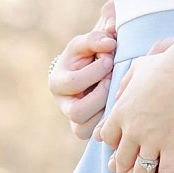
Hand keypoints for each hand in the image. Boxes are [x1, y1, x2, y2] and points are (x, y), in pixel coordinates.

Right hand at [48, 0, 116, 138]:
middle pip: (77, 112)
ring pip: (86, 128)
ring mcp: (73, 119)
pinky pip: (94, 135)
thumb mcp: (88, 42)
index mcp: (57, 81)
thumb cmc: (88, 54)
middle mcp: (62, 103)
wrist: (90, 69)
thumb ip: (97, 37)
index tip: (108, 58)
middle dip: (100, 95)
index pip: (73, 83)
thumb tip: (110, 40)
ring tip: (113, 93)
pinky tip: (115, 104)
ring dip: (104, 111)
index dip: (95, 71)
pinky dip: (107, 122)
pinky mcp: (85, 128)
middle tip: (112, 79)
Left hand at [97, 37, 173, 172]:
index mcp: (122, 112)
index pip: (109, 138)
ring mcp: (152, 139)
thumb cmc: (166, 64)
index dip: (113, 149)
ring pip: (142, 171)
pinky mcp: (173, 144)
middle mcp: (132, 129)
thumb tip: (119, 92)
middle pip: (122, 159)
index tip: (117, 155)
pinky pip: (167, 172)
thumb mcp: (139, 69)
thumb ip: (126, 82)